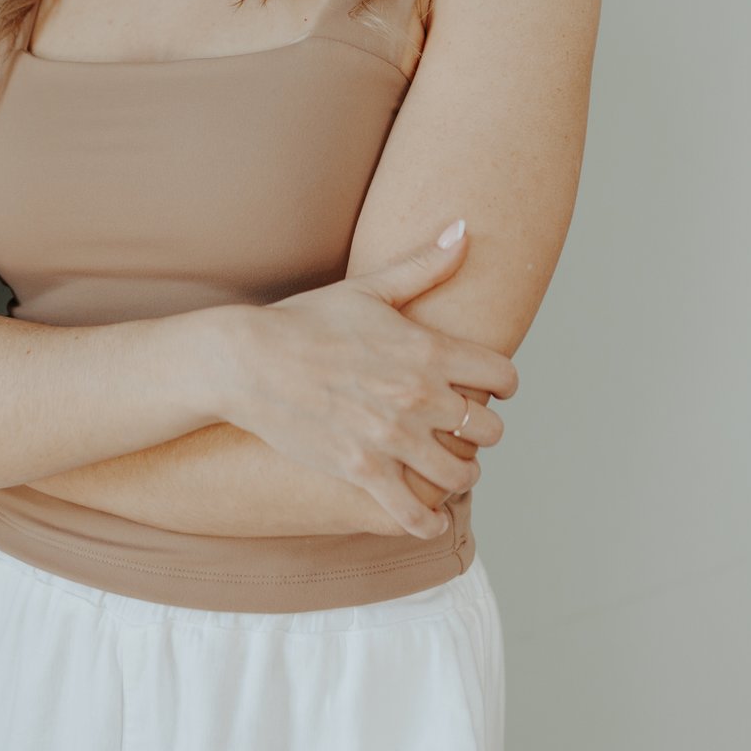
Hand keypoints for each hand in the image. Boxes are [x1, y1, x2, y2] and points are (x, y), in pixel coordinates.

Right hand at [227, 221, 517, 538]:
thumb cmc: (306, 321)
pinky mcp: (362, 472)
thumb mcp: (368, 288)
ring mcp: (392, 438)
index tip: (485, 389)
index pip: (503, 376)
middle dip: (479, 430)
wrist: (247, 360)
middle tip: (461, 430)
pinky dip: (428, 521)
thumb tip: (464, 230)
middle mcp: (418, 396)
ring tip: (446, 469)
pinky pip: (414, 514)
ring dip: (458, 473)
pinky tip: (428, 517)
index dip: (499, 383)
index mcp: (428, 350)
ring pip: (460, 473)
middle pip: (488, 430)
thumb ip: (424, 265)